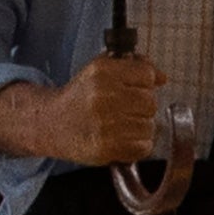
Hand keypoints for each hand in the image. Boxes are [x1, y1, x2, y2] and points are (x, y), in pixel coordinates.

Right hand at [0, 50, 165, 170]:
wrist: (50, 124)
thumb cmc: (80, 97)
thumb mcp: (99, 71)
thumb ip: (133, 67)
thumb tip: (162, 78)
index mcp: (101, 71)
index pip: (147, 74)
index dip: (145, 83)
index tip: (134, 88)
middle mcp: (102, 95)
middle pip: (151, 102)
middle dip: (142, 107)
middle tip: (125, 109)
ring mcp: (105, 123)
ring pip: (149, 126)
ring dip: (140, 128)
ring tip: (121, 125)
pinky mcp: (106, 147)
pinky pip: (143, 146)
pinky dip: (136, 145)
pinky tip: (121, 138)